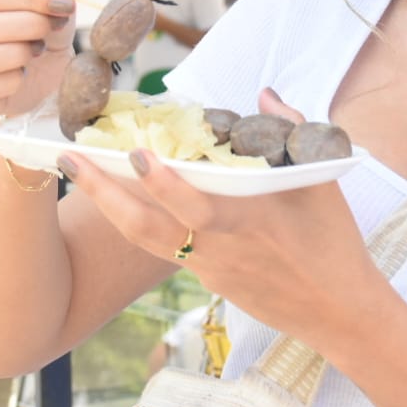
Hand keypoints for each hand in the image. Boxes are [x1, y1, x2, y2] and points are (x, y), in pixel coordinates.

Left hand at [55, 88, 376, 350]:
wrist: (338, 313)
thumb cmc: (334, 243)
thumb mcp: (323, 181)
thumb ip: (293, 129)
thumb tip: (263, 93)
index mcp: (250, 220)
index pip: (196, 204)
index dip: (163, 182)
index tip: (136, 152)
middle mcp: (219, 247)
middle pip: (147, 225)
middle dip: (103, 192)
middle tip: (68, 159)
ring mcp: (208, 267)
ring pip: (144, 239)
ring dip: (106, 205)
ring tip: (75, 173)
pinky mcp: (206, 280)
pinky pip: (159, 247)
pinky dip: (132, 221)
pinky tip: (113, 198)